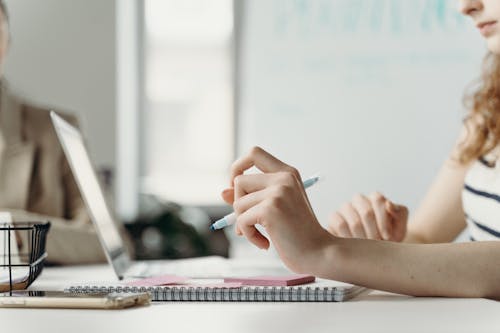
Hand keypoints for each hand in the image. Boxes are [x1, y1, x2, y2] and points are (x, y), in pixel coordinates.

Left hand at [220, 147, 334, 273]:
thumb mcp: (274, 209)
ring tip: (261, 235)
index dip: (238, 167)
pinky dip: (248, 235)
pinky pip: (242, 220)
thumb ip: (251, 197)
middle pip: (239, 181)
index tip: (238, 187)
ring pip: (238, 203)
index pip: (254, 153)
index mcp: (287, 173)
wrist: (319, 252)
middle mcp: (284, 178)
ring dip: (243, 224)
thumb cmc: (298, 233)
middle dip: (238, 204)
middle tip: (251, 221)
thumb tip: (223, 192)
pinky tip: (264, 243)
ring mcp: (278, 192)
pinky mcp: (271, 209)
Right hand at [327, 192, 407, 241]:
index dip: (384, 220)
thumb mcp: (400, 227)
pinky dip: (349, 237)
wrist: (375, 252)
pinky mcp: (334, 217)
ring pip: (353, 220)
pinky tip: (354, 246)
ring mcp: (345, 208)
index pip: (378, 199)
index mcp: (375, 198)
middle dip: (374, 232)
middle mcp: (359, 200)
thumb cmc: (389, 237)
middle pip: (366, 212)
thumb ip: (400, 213)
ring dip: (363, 238)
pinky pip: (339, 223)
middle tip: (377, 244)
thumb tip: (388, 204)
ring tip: (367, 247)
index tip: (388, 236)